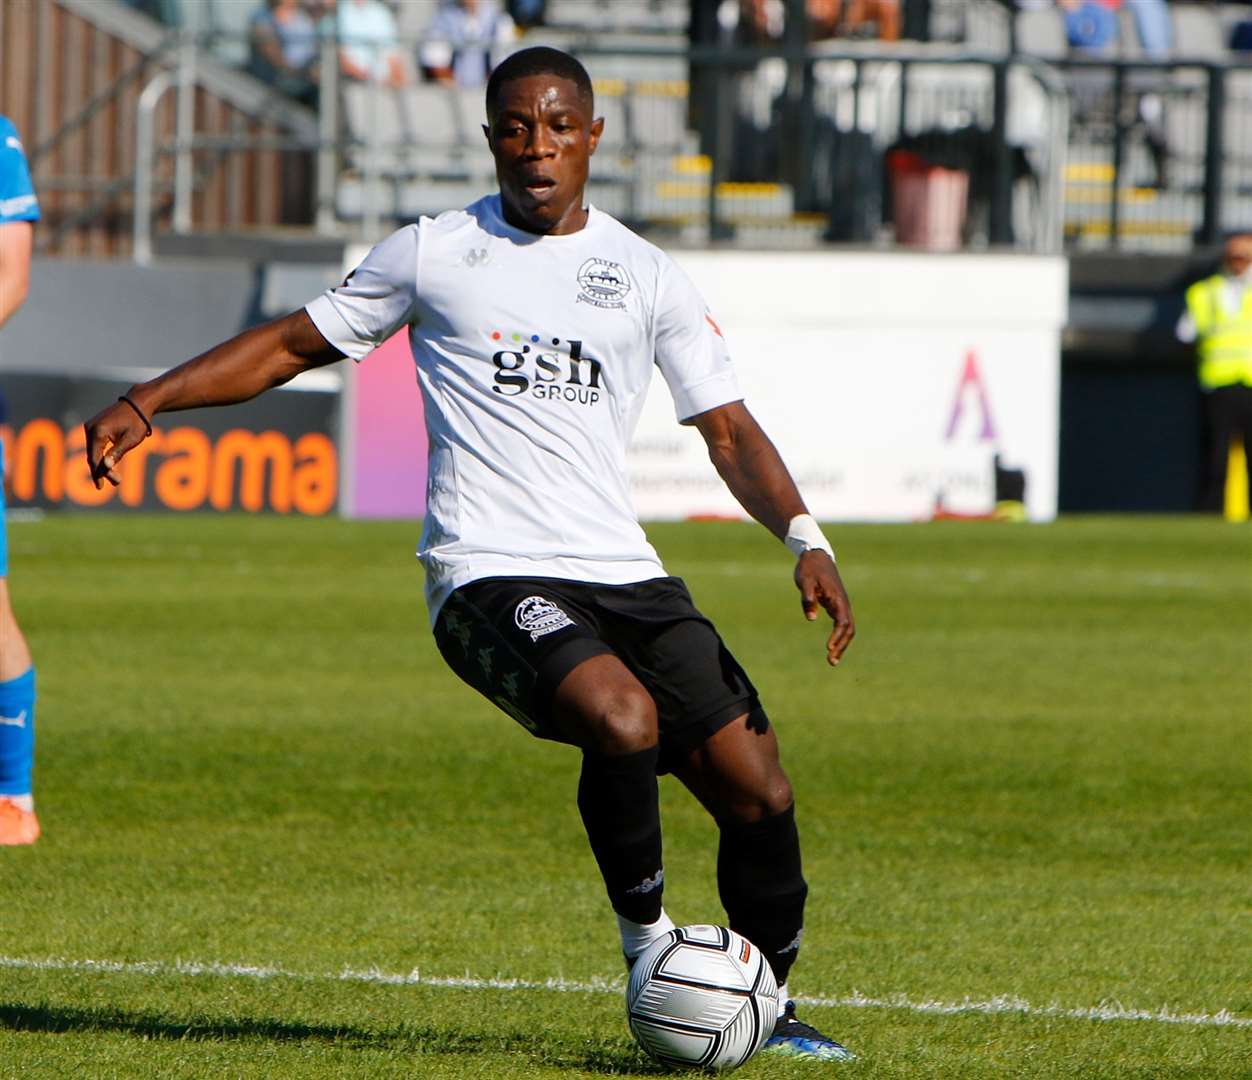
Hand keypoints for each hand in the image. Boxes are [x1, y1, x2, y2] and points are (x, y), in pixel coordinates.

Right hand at [84, 398, 151, 487]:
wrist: (138, 403)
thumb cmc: (138, 422)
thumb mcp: (130, 440)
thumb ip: (117, 453)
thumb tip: (106, 466)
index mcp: (98, 432)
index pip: (95, 458)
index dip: (98, 474)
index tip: (101, 487)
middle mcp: (90, 428)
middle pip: (92, 456)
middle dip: (102, 470)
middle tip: (116, 482)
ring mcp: (90, 426)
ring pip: (92, 451)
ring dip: (101, 463)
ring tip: (115, 477)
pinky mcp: (93, 426)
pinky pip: (94, 445)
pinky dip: (100, 455)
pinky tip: (108, 464)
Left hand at [794, 550, 854, 665]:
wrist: (816, 556)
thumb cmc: (810, 568)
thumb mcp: (805, 581)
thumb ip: (808, 599)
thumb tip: (811, 618)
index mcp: (837, 598)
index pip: (841, 623)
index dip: (837, 636)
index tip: (829, 648)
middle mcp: (843, 604)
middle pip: (848, 629)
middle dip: (841, 646)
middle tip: (831, 661)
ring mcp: (841, 605)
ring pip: (847, 629)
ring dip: (841, 644)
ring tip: (832, 660)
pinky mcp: (836, 605)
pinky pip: (841, 625)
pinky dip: (839, 637)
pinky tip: (831, 647)